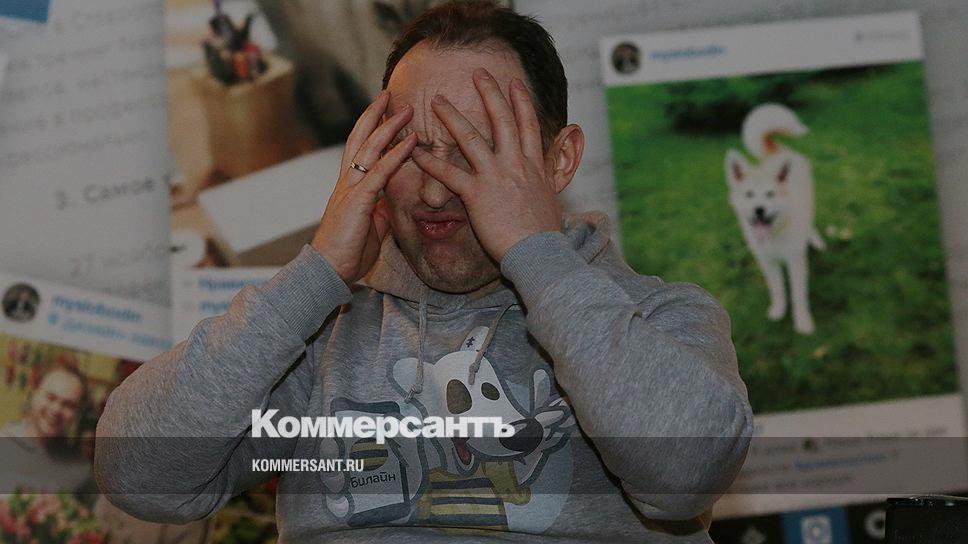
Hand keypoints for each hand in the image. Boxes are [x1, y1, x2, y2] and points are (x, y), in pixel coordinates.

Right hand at [311, 91, 416, 283]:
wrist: (329, 271)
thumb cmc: (347, 252)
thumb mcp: (369, 226)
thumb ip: (377, 211)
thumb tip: (388, 205)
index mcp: (349, 187)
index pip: (359, 149)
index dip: (370, 128)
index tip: (383, 110)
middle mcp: (346, 182)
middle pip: (360, 138)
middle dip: (375, 115)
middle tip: (390, 94)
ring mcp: (351, 189)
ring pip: (370, 148)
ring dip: (390, 126)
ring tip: (406, 108)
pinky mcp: (358, 201)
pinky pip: (380, 172)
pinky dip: (396, 154)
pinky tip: (410, 140)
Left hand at [411, 68, 562, 260]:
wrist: (539, 252)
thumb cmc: (545, 234)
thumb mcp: (552, 201)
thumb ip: (547, 183)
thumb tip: (552, 177)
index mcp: (535, 166)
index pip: (529, 125)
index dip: (521, 102)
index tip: (515, 84)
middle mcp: (516, 164)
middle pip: (502, 120)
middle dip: (489, 93)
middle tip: (478, 73)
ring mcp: (495, 176)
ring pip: (471, 139)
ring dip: (452, 117)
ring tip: (437, 100)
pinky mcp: (477, 195)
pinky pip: (449, 174)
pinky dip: (431, 162)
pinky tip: (416, 152)